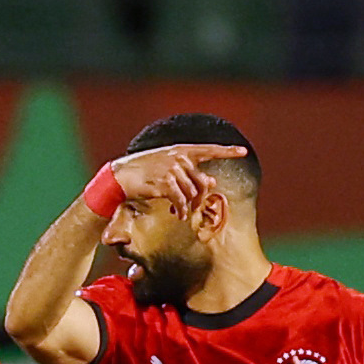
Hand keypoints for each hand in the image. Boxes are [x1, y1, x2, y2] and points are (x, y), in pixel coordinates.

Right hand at [107, 141, 251, 216]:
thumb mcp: (167, 166)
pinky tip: (177, 214)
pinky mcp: (166, 183)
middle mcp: (179, 158)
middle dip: (199, 198)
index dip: (227, 151)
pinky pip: (181, 200)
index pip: (208, 149)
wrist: (120, 177)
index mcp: (181, 150)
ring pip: (192, 193)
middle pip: (201, 182)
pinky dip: (181, 210)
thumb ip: (189, 172)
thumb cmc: (143, 171)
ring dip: (187, 206)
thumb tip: (212, 181)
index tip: (243, 151)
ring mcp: (173, 169)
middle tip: (193, 207)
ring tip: (180, 212)